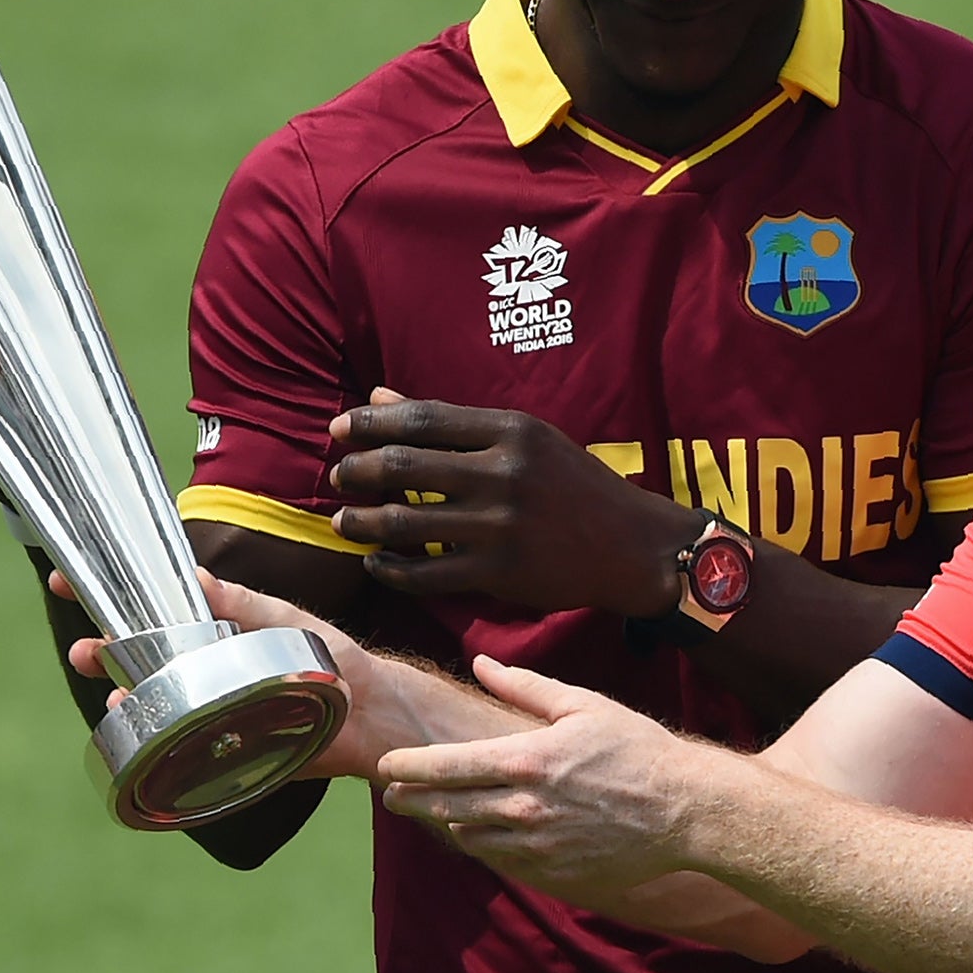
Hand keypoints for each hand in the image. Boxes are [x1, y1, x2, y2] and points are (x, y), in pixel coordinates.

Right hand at [58, 567, 406, 782]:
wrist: (371, 713)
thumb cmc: (331, 658)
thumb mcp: (287, 621)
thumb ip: (243, 603)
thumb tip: (197, 577)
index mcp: (215, 635)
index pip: (152, 614)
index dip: (110, 600)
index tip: (66, 580)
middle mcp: (204, 673)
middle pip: (138, 662)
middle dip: (103, 654)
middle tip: (84, 651)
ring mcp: (208, 713)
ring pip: (151, 706)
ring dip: (126, 700)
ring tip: (119, 695)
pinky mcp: (221, 754)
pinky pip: (178, 752)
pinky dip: (155, 744)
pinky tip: (145, 734)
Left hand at [327, 391, 696, 617]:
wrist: (631, 545)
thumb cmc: (574, 485)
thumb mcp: (526, 439)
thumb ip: (453, 421)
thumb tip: (378, 397)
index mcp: (511, 430)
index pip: (421, 419)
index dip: (370, 423)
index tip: (340, 428)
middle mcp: (503, 474)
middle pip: (403, 466)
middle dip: (356, 470)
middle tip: (340, 475)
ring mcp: (499, 526)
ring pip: (403, 523)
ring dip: (361, 521)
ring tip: (343, 520)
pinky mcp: (499, 572)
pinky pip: (424, 574)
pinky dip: (389, 569)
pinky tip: (376, 562)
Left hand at [379, 655, 712, 895]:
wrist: (684, 811)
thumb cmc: (636, 749)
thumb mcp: (582, 705)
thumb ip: (524, 686)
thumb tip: (482, 663)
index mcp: (525, 761)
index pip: (446, 766)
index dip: (408, 766)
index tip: (386, 765)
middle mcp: (522, 808)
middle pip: (445, 807)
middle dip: (412, 800)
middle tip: (393, 794)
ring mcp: (535, 846)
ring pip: (469, 838)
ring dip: (447, 823)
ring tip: (437, 811)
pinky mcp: (551, 874)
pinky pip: (500, 862)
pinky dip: (483, 846)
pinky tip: (481, 834)